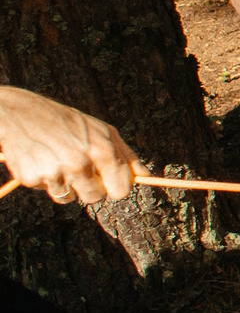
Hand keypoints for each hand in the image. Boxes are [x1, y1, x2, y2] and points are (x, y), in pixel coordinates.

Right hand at [0, 87, 138, 203]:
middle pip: (95, 198)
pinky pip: (47, 191)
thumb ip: (126, 154)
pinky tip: (42, 160)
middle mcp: (79, 163)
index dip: (116, 188)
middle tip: (80, 168)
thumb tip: (145, 175)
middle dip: (91, 188)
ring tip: (59, 161)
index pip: (120, 190)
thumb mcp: (103, 130)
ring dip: (67, 186)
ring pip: (69, 198)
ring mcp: (55, 172)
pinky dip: (45, 181)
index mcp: (102, 150)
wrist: (22, 113)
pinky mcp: (32, 178)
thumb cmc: (69, 122)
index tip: (111, 183)